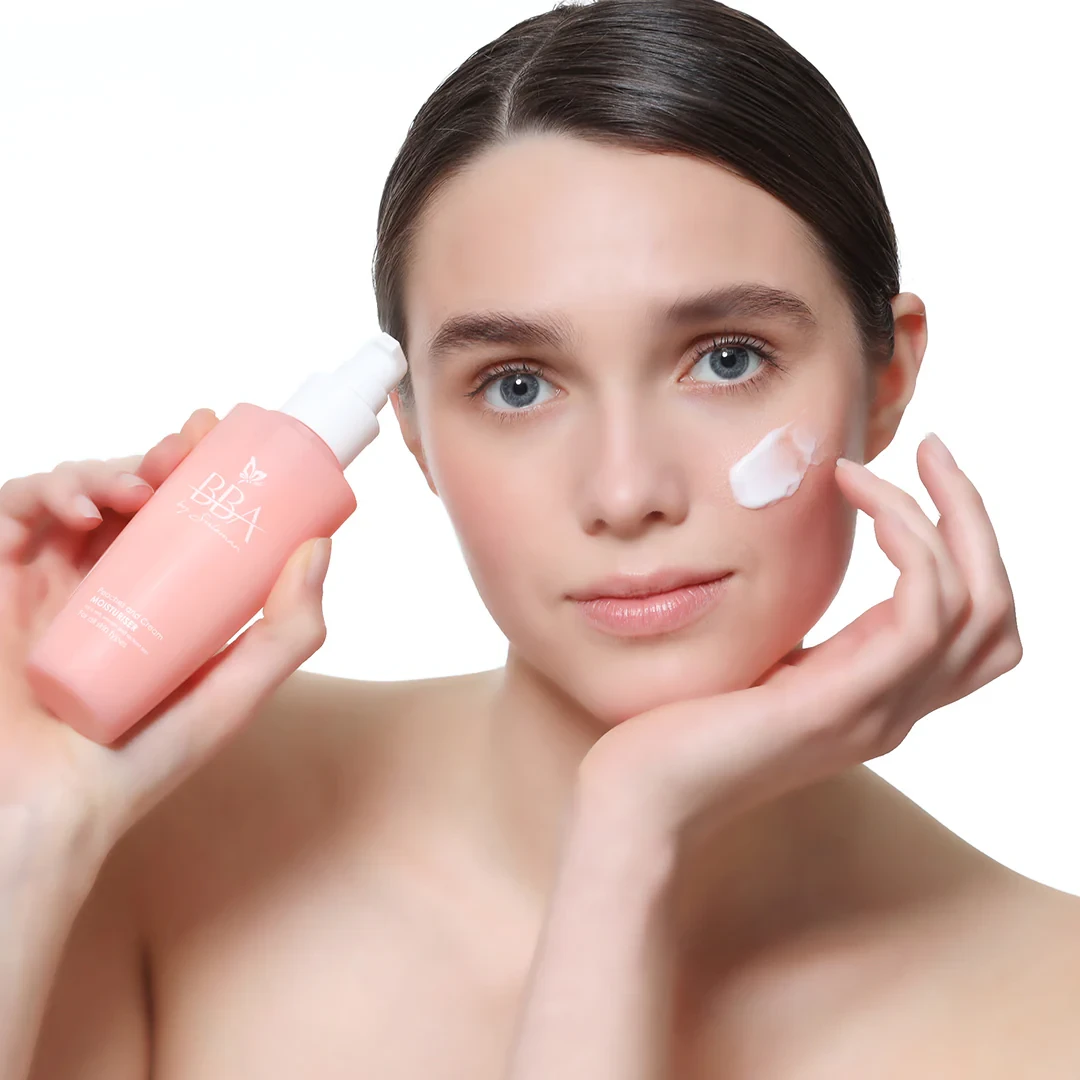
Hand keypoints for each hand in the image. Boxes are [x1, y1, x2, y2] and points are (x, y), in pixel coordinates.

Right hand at [0, 408, 331, 874]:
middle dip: (153, 459)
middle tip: (180, 454)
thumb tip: (320, 547)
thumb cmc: (142, 762)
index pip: (175, 511)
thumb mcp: (233, 693)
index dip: (193, 465)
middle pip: (125, 491)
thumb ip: (286, 631)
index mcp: (155, 595)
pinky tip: (74, 512)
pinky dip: (35, 495)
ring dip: (99, 471)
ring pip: (69, 492)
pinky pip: (8, 515)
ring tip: (131, 490)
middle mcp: (101, 579)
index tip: (218, 436)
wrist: (55, 808)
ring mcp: (45, 580)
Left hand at [577, 434, 1022, 848]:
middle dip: (973, 519)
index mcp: (876, 696)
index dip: (965, 547)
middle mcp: (894, 708)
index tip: (916, 476)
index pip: (972, 626)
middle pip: (996, 610)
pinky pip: (922, 612)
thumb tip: (806, 571)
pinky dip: (910, 545)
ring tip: (871, 468)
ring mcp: (875, 711)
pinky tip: (859, 504)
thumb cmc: (682, 729)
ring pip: (976, 604)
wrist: (641, 797)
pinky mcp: (839, 704)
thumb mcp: (763, 668)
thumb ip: (808, 639)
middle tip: (933, 449)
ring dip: (941, 517)